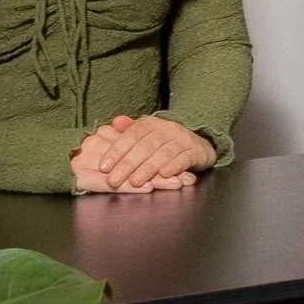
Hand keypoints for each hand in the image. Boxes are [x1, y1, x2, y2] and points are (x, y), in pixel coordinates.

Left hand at [73, 115, 209, 192]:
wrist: (199, 144)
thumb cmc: (166, 143)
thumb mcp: (147, 134)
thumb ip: (129, 130)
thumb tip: (115, 121)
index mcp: (152, 124)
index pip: (131, 135)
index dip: (117, 151)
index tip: (104, 166)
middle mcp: (168, 129)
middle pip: (145, 146)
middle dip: (128, 164)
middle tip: (114, 180)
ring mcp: (183, 140)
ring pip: (163, 153)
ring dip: (148, 168)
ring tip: (135, 182)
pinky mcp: (196, 152)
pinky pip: (184, 159)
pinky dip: (174, 166)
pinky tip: (164, 175)